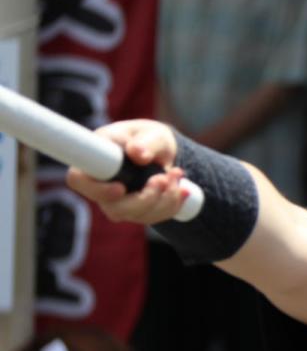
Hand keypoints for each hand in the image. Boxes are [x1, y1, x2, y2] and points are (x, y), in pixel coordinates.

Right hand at [65, 119, 188, 224]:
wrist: (160, 151)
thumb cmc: (146, 138)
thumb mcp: (149, 133)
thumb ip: (145, 141)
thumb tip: (138, 154)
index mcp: (93, 162)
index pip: (78, 181)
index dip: (97, 190)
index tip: (121, 189)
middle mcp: (101, 188)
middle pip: (114, 209)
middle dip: (146, 198)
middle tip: (164, 178)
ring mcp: (118, 203)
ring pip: (138, 216)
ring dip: (165, 199)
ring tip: (177, 174)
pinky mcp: (137, 212)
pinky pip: (155, 217)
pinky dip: (173, 204)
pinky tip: (184, 189)